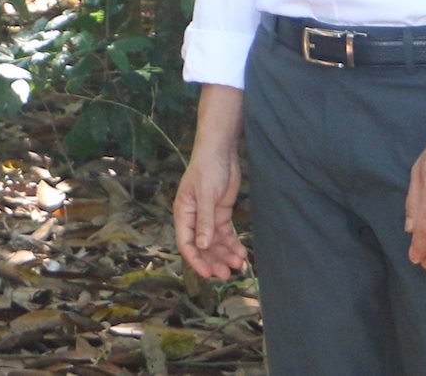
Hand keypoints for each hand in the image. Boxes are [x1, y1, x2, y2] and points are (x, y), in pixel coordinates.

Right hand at [172, 147, 249, 278]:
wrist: (220, 152)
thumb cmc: (207, 169)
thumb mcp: (206, 195)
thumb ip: (204, 221)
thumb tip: (202, 246)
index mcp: (183, 214)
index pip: (186, 243)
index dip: (196, 260)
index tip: (208, 274)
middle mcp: (194, 219)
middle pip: (202, 247)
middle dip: (214, 261)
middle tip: (228, 273)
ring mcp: (208, 218)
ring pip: (216, 244)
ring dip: (226, 255)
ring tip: (240, 264)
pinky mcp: (221, 215)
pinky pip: (226, 235)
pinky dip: (233, 245)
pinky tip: (242, 253)